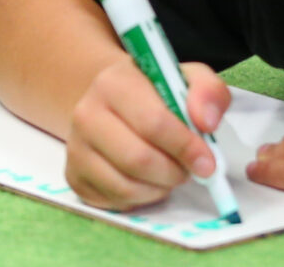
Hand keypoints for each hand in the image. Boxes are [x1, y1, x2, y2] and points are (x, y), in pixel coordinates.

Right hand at [63, 58, 230, 210]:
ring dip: (160, 188)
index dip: (186, 147)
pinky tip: (147, 181)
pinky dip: (142, 198)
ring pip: (127, 186)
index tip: (207, 162)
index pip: (153, 123)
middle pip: (138, 159)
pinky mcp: (75, 176)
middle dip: (174, 172)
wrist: (114, 106)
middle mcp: (85, 113)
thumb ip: (208, 92)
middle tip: (188, 169)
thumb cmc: (156, 96)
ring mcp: (76, 147)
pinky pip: (116, 201)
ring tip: (168, 172)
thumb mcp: (187, 81)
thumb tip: (206, 122)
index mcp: (113, 84)